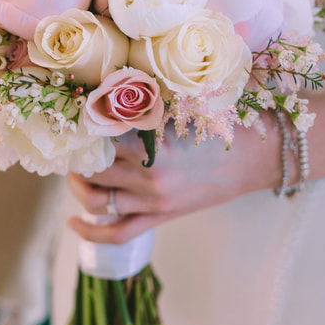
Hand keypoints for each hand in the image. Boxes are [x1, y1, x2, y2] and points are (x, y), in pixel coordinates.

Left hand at [68, 122, 281, 244]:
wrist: (252, 159)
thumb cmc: (217, 126)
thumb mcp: (181, 110)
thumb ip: (145, 106)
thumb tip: (107, 91)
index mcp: (153, 145)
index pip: (100, 139)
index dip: (81, 130)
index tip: (72, 120)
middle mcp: (149, 177)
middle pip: (92, 171)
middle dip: (76, 159)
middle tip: (73, 146)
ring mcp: (153, 202)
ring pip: (97, 202)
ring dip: (78, 188)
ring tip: (75, 174)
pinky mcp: (159, 218)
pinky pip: (117, 233)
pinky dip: (90, 232)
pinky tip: (73, 222)